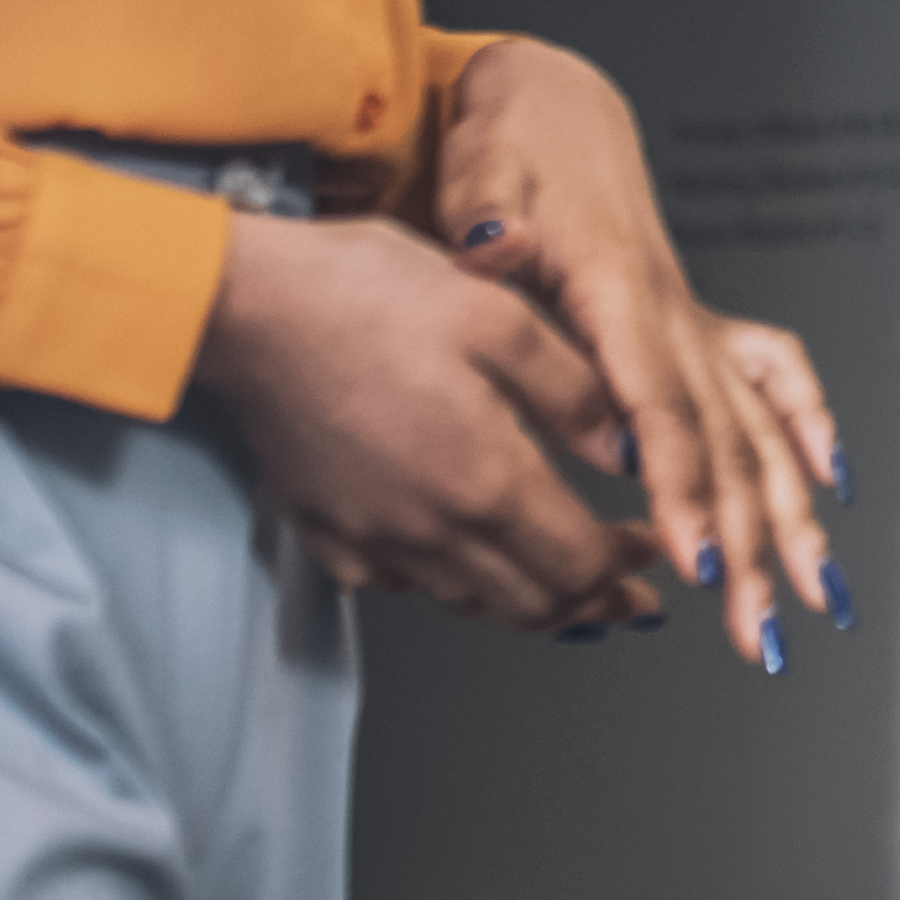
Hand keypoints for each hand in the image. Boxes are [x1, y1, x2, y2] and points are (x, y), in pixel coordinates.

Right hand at [185, 211, 668, 631]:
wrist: (247, 305)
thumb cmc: (365, 296)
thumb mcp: (502, 317)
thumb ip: (577, 394)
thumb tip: (632, 452)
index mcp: (483, 480)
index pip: (576, 564)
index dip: (624, 569)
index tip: (651, 554)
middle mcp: (427, 529)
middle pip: (529, 603)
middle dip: (591, 604)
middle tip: (628, 599)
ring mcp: (369, 538)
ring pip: (469, 602)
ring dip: (528, 604)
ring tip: (565, 591)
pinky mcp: (325, 531)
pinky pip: (401, 585)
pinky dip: (449, 586)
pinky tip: (466, 563)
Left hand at [433, 42, 849, 671]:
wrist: (554, 103)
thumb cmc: (513, 142)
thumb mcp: (484, 167)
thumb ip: (487, 211)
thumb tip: (491, 245)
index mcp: (616, 290)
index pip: (656, 403)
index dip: (680, 481)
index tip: (694, 554)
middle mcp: (672, 314)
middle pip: (725, 441)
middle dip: (748, 542)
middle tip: (758, 629)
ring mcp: (693, 320)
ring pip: (758, 430)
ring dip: (788, 519)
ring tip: (815, 599)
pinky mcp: (696, 322)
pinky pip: (770, 378)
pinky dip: (807, 428)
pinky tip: (832, 486)